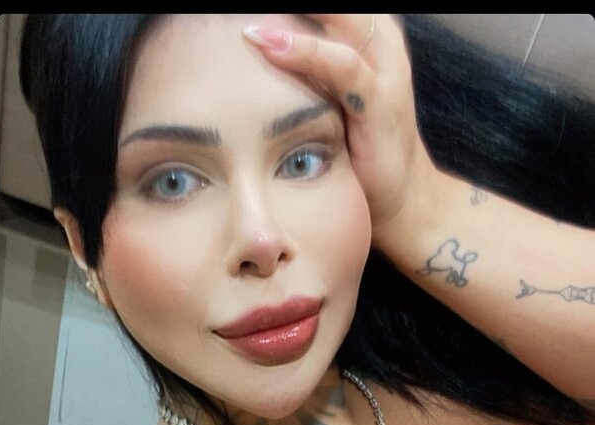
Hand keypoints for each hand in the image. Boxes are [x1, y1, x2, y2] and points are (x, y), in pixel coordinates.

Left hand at [242, 14, 439, 241]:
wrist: (403, 197)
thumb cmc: (358, 146)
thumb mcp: (327, 94)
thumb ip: (302, 68)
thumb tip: (248, 48)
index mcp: (367, 33)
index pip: (325, 6)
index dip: (286, 3)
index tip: (229, 7)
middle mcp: (380, 40)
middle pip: (333, 5)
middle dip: (286, 2)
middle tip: (229, 6)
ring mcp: (385, 69)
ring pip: (339, 18)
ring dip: (289, 14)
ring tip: (247, 18)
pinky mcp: (382, 101)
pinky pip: (343, 66)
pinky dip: (305, 52)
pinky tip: (268, 45)